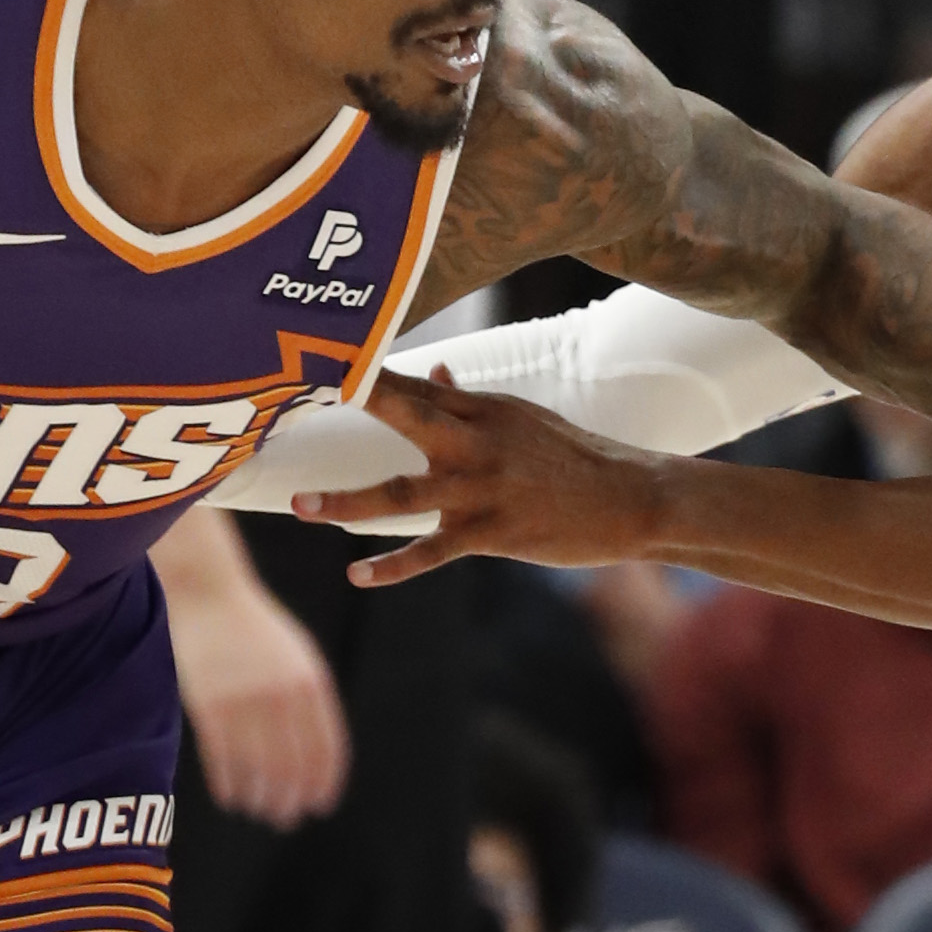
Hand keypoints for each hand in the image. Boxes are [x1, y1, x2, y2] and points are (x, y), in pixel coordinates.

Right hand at [169, 565, 348, 827]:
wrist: (209, 593)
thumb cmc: (254, 628)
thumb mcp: (297, 654)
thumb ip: (311, 697)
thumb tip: (320, 752)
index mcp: (310, 683)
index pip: (326, 749)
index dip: (324, 783)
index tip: (319, 806)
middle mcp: (281, 696)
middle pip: (291, 766)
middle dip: (290, 800)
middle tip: (285, 819)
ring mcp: (244, 701)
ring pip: (257, 769)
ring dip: (259, 798)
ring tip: (258, 811)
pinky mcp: (209, 705)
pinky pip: (222, 759)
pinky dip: (228, 785)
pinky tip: (230, 798)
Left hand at [294, 370, 671, 587]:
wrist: (633, 499)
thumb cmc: (575, 457)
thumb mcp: (523, 420)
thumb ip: (470, 401)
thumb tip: (436, 371)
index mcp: (485, 409)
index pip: (415, 383)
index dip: (366, 371)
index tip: (320, 355)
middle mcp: (478, 441)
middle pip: (406, 414)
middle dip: (355, 402)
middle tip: (298, 393)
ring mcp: (482, 488)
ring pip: (400, 493)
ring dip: (346, 502)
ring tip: (301, 508)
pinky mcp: (492, 531)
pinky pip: (430, 552)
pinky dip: (392, 566)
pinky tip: (357, 576)